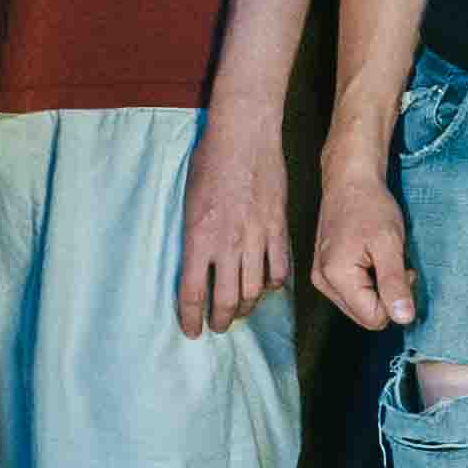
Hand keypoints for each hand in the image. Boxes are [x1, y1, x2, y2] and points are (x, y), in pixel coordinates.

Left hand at [176, 111, 301, 338]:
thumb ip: (193, 236)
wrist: (245, 136)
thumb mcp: (188, 200)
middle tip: (216, 326)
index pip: (192, 293)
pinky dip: (272, 284)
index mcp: (198, 237)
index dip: (190, 318)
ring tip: (238, 311)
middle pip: (225, 300)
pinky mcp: (279, 229)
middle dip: (219, 320)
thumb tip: (195, 261)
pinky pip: (279, 270)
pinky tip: (265, 286)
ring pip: (253, 290)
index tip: (190, 331)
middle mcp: (227, 244)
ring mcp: (257, 238)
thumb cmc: (209, 162)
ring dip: (244, 307)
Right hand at [307, 155, 417, 335]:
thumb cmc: (370, 206)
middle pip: (365, 316)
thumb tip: (403, 319)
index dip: (395, 301)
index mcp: (336, 276)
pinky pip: (352, 294)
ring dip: (378, 289)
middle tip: (395, 264)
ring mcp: (321, 277)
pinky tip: (371, 259)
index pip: (373, 318)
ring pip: (359, 306)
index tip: (403, 271)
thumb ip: (394, 284)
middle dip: (387, 297)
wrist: (350, 180)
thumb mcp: (389, 244)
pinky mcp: (324, 272)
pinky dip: (368, 282)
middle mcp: (323, 281)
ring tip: (382, 259)